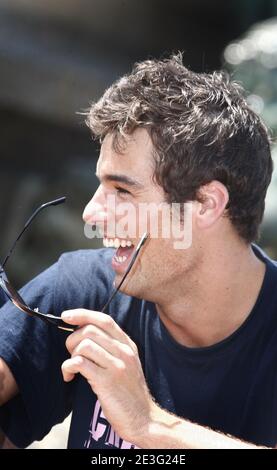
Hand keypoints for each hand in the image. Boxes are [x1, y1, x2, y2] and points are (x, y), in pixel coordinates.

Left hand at [61, 309, 155, 443]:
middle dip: (72, 339)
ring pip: (84, 344)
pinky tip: (70, 377)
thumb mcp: (127, 362)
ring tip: (72, 368)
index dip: (82, 314)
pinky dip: (68, 368)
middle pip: (90, 330)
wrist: (143, 418)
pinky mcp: (106, 381)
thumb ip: (111, 346)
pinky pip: (79, 363)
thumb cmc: (128, 391)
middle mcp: (124, 351)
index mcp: (128, 344)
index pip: (104, 319)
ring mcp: (117, 365)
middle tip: (71, 354)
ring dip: (70, 355)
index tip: (66, 316)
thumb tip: (83, 332)